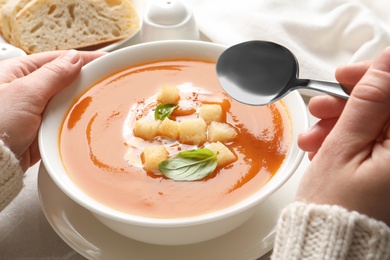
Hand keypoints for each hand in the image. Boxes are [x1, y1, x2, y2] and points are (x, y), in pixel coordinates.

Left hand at [0, 50, 103, 170]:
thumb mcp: (26, 93)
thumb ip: (53, 75)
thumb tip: (75, 59)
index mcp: (18, 72)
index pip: (57, 60)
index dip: (82, 59)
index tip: (105, 60)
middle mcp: (26, 91)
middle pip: (64, 81)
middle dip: (84, 82)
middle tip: (107, 82)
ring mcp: (34, 112)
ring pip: (66, 102)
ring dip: (80, 103)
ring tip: (101, 101)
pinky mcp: (40, 131)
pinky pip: (64, 122)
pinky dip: (74, 122)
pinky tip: (86, 121)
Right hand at [296, 47, 389, 224]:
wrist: (332, 240)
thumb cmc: (338, 206)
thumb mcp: (345, 146)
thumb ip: (368, 101)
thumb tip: (386, 61)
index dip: (373, 74)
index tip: (344, 76)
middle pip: (387, 104)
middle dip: (351, 101)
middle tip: (321, 109)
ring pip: (376, 121)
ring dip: (342, 121)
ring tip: (313, 137)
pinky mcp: (388, 166)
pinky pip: (372, 139)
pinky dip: (347, 138)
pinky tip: (324, 147)